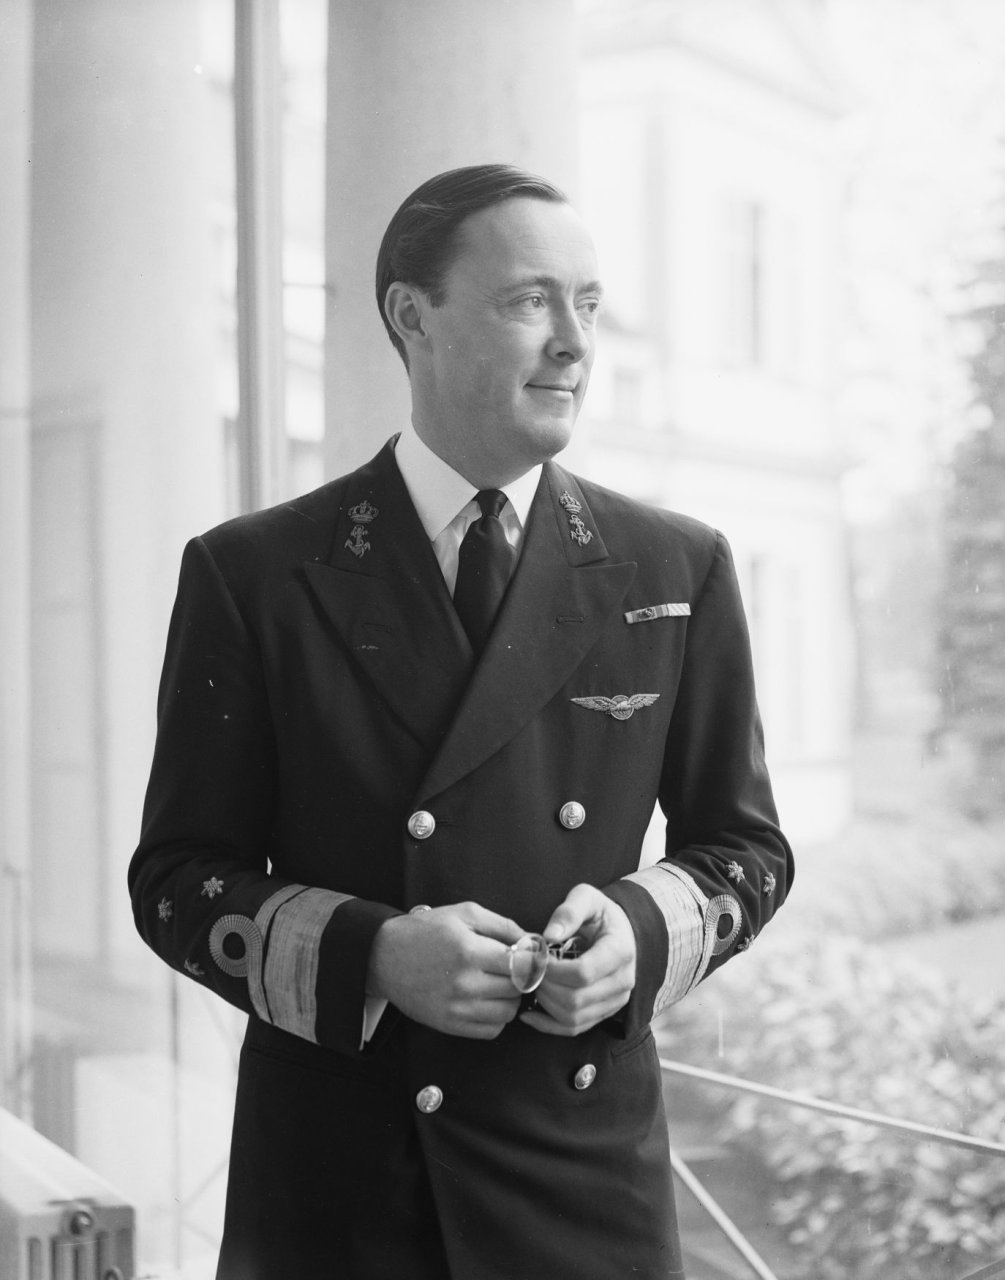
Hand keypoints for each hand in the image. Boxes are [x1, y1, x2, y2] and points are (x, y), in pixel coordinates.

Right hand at [367, 902, 524, 1038]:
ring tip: (499, 984)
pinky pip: (491, 1031)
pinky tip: (487, 1000)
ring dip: (511, 999)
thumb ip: (502, 925)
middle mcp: (464, 983)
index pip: (522, 964)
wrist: (385, 956)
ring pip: (508, 1013)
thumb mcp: (464, 914)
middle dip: (522, 978)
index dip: (531, 960)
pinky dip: (496, 1018)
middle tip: (513, 969)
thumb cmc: (426, 930)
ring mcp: (456, 1008)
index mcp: (469, 951)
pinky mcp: (449, 1025)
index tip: (529, 956)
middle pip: (517, 989)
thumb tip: (532, 941)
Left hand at [520, 884, 636, 1036]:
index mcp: (620, 951)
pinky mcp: (604, 1012)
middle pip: (576, 999)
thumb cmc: (600, 914)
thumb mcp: (587, 898)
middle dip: (545, 986)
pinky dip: (548, 1025)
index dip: (553, 970)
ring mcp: (615, 1001)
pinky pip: (574, 1028)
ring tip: (534, 982)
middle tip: (531, 969)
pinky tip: (529, 1014)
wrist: (622, 932)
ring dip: (545, 1003)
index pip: (583, 973)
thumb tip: (548, 936)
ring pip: (574, 1018)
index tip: (538, 957)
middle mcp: (623, 981)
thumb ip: (568, 911)